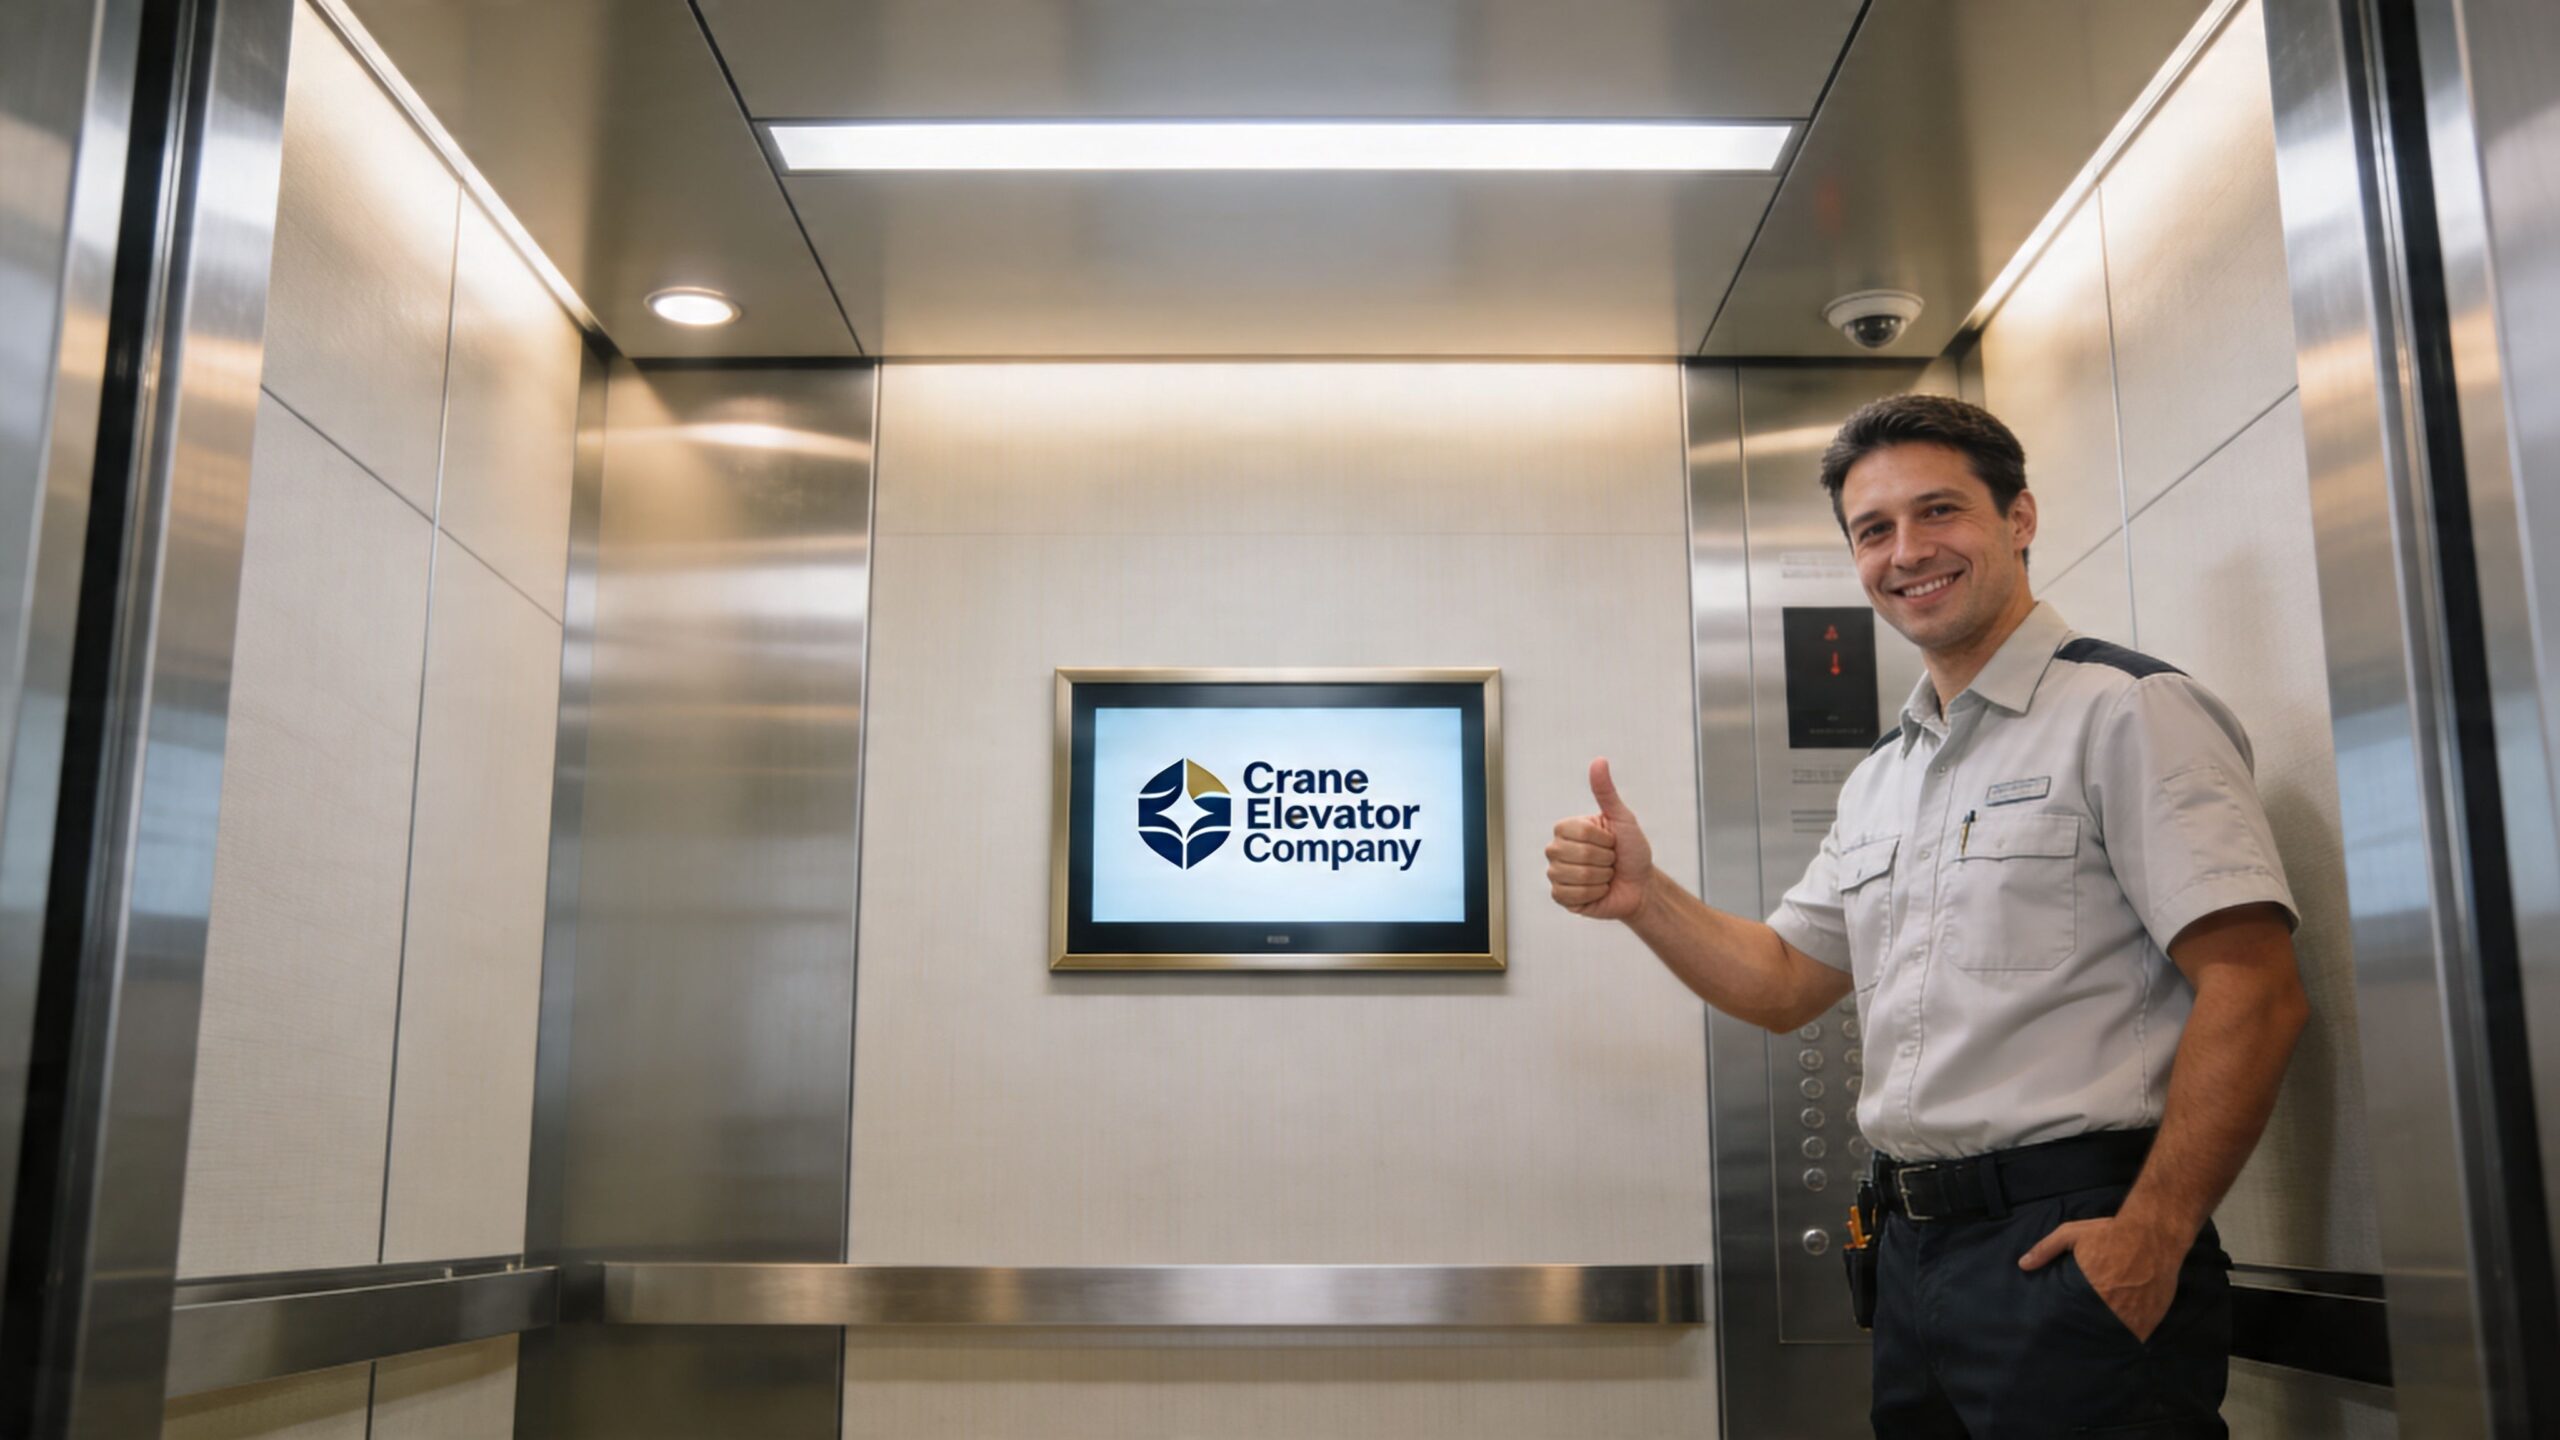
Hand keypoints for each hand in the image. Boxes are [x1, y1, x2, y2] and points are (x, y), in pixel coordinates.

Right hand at [1545, 758, 1653, 920]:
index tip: (1611, 841)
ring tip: (1605, 876)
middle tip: (1610, 861)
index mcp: (1567, 828)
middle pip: (1577, 855)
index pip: (1581, 832)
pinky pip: (1571, 895)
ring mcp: (1556, 873)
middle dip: (1604, 861)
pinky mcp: (1560, 896)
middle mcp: (1556, 848)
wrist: (1640, 885)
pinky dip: (1593, 894)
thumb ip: (1606, 792)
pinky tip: (1597, 891)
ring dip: (1601, 879)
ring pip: (1575, 876)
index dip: (1604, 840)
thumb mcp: (1622, 819)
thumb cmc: (1632, 850)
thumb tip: (1599, 760)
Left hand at [2018, 1214, 2189, 1340]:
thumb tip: (2023, 1264)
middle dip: (2088, 1333)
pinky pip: (2139, 1334)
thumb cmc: (2110, 1233)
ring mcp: (2136, 1314)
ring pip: (2117, 1336)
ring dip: (2109, 1337)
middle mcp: (2113, 1306)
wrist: (2153, 1232)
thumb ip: (2046, 1248)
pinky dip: (2131, 1335)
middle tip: (2079, 1335)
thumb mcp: (2072, 1233)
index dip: (2069, 1324)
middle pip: (2095, 1330)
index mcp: (2090, 1290)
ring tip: (2100, 1340)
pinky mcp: (2154, 1316)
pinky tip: (2123, 1334)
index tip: (2062, 1327)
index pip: (2074, 1318)